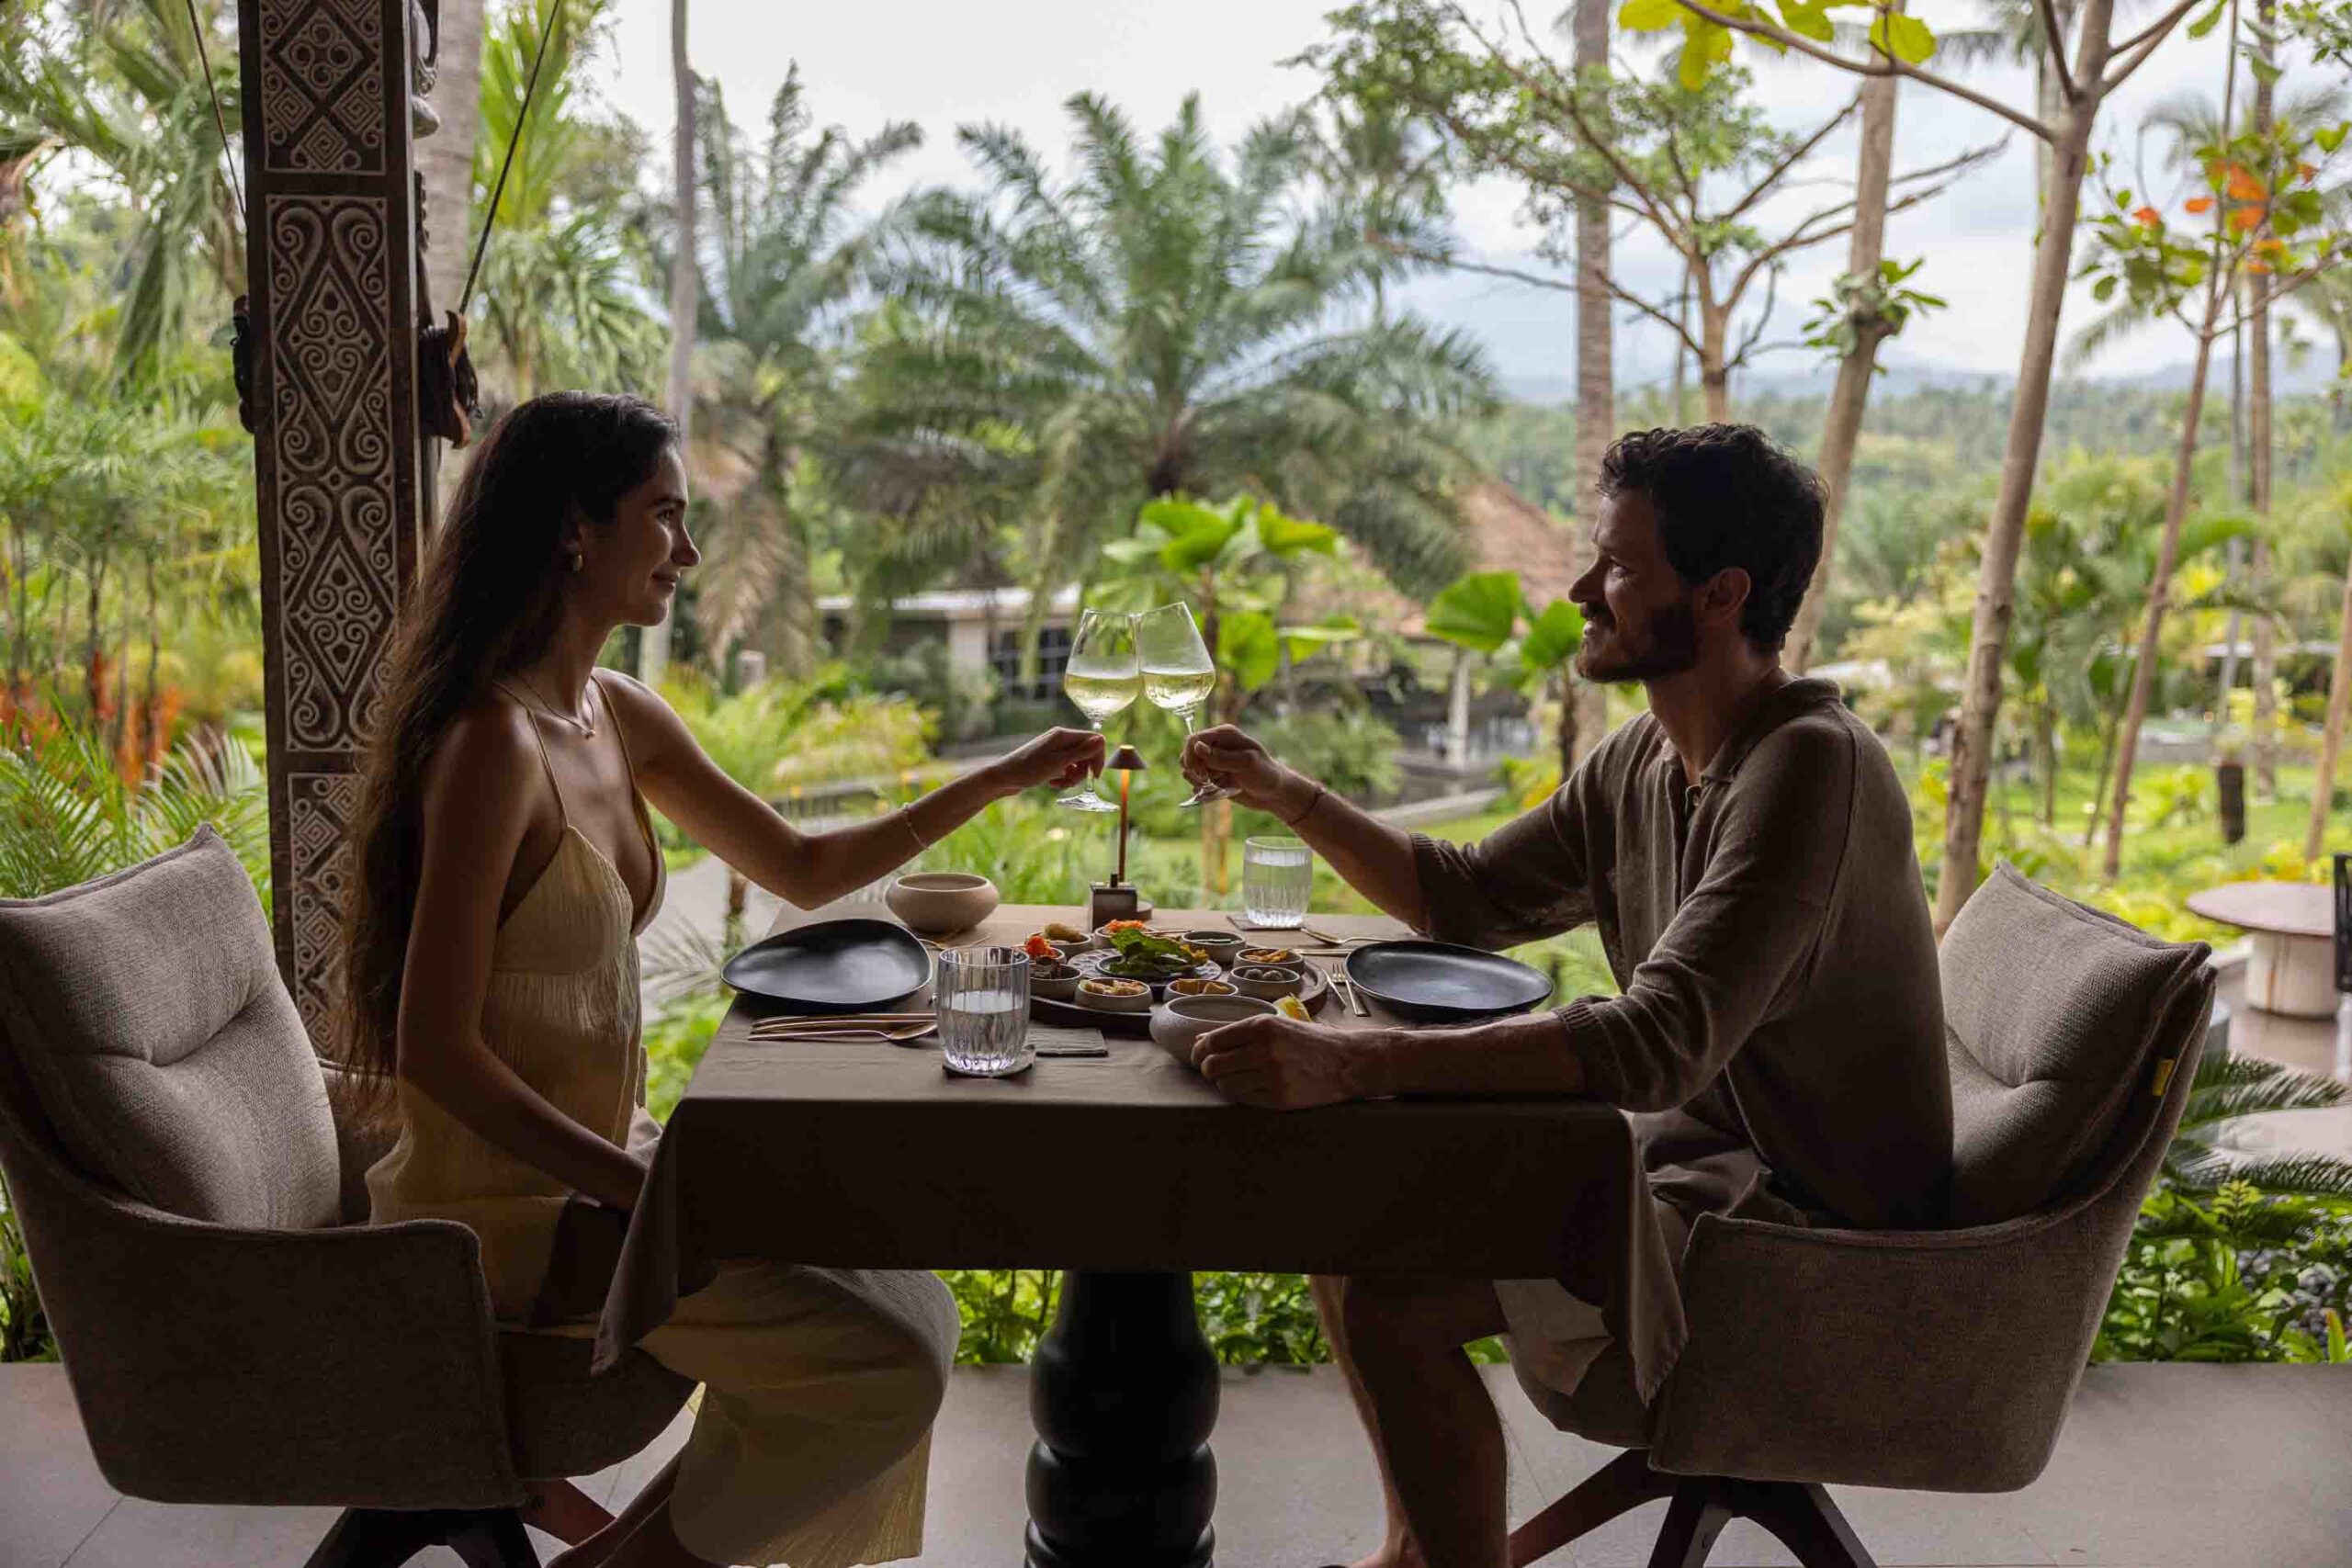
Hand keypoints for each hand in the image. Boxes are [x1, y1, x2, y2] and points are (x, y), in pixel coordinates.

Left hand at [991, 727, 1106, 793]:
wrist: (1004, 778)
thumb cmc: (1029, 769)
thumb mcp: (1059, 763)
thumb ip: (1082, 752)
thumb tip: (1101, 739)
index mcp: (1063, 735)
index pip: (1094, 740)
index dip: (1097, 758)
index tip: (1095, 776)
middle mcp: (1060, 739)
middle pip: (1086, 753)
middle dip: (1083, 771)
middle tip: (1072, 783)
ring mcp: (1054, 749)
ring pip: (1077, 762)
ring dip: (1073, 777)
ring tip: (1059, 785)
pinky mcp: (1049, 759)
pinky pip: (1065, 767)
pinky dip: (1063, 777)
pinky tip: (1053, 784)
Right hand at [1179, 724, 1301, 815]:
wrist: (1274, 793)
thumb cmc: (1266, 774)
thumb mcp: (1246, 763)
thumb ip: (1221, 756)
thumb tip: (1197, 747)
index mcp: (1224, 734)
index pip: (1193, 739)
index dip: (1192, 756)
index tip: (1203, 774)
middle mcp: (1216, 745)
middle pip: (1187, 753)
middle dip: (1194, 770)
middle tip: (1208, 781)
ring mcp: (1213, 761)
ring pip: (1189, 768)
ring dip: (1197, 780)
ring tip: (1216, 785)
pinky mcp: (1213, 776)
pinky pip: (1195, 781)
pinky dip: (1201, 789)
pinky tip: (1216, 791)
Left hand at [1192, 1014, 1369, 1109]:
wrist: (1347, 1062)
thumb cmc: (1309, 1041)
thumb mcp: (1276, 1026)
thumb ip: (1239, 1033)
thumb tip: (1201, 1041)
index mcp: (1263, 1026)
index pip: (1214, 1041)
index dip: (1200, 1051)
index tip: (1199, 1056)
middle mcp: (1266, 1050)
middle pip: (1214, 1065)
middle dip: (1209, 1069)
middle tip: (1215, 1070)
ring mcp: (1273, 1076)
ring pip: (1225, 1085)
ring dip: (1225, 1083)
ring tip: (1237, 1078)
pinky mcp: (1279, 1099)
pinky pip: (1243, 1099)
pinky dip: (1241, 1094)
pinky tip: (1251, 1087)